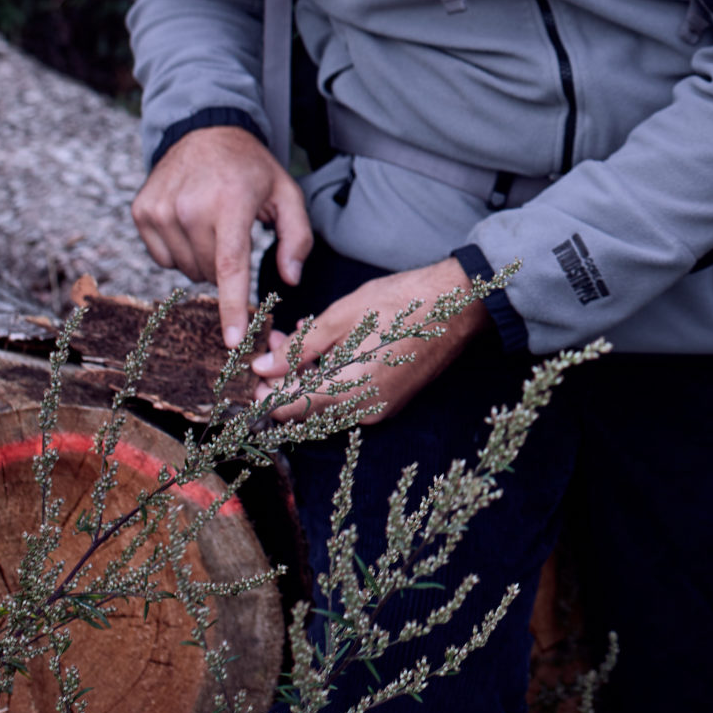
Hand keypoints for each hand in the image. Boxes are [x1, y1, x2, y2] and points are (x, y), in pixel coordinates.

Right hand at [131, 122, 313, 351]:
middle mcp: (191, 206)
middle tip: (232, 234)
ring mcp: (161, 209)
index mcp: (231, 203)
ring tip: (211, 223)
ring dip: (201, 259)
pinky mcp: (142, 211)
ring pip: (185, 270)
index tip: (232, 341)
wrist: (205, 131)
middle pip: (209, 274)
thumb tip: (290, 279)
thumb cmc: (250, 169)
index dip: (232, 308)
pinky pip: (162, 258)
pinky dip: (178, 251)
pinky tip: (189, 223)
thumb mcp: (286, 193)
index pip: (230, 267)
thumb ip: (298, 238)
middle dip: (225, 268)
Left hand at [251, 258, 488, 425]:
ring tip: (296, 340)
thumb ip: (301, 347)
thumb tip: (264, 368)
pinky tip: (325, 349)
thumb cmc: (405, 302)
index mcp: (351, 390)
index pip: (292, 408)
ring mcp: (381, 408)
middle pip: (308, 410)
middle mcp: (365, 410)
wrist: (460, 304)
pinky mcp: (391, 399)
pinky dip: (330, 379)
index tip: (251, 372)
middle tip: (273, 347)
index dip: (265, 393)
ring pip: (327, 404)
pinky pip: (349, 399)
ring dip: (305, 378)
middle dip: (283, 382)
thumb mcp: (344, 315)